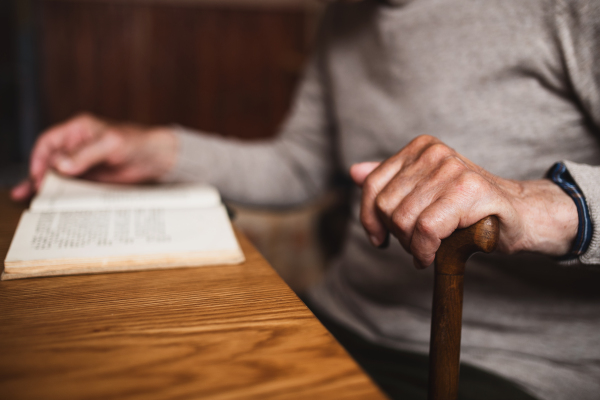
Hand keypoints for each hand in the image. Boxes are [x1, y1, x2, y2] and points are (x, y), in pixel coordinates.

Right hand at [11, 113, 177, 201]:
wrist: (156, 157)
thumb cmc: (136, 142)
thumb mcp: (111, 145)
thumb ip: (85, 154)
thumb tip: (61, 165)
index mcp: (77, 130)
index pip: (48, 142)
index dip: (39, 158)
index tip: (38, 175)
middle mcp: (76, 145)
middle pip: (48, 161)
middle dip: (38, 176)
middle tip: (33, 194)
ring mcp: (82, 162)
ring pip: (57, 175)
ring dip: (44, 187)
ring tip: (31, 201)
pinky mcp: (90, 176)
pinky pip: (71, 185)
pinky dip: (61, 194)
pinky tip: (52, 202)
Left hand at [350, 135, 578, 267]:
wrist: (519, 215)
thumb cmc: (468, 208)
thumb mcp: (425, 191)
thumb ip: (391, 181)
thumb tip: (354, 171)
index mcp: (419, 148)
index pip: (372, 184)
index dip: (369, 218)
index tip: (379, 238)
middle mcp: (434, 153)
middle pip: (387, 206)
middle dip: (398, 235)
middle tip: (417, 245)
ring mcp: (452, 169)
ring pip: (404, 220)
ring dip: (413, 247)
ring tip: (429, 249)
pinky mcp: (470, 191)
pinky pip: (427, 230)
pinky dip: (426, 251)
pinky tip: (434, 256)